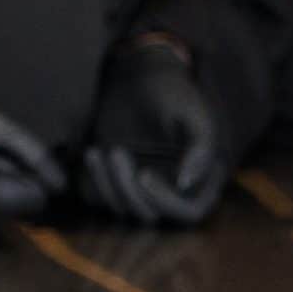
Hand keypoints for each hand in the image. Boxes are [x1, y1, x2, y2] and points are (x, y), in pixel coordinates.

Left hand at [80, 41, 225, 224]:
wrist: (140, 77)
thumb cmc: (173, 95)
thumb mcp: (195, 116)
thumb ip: (201, 150)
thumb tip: (185, 185)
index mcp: (199, 180)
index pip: (189, 213)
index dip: (166, 203)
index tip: (144, 175)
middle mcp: (170, 189)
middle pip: (149, 215)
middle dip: (128, 190)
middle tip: (117, 152)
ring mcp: (139, 186)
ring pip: (120, 208)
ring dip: (106, 184)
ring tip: (101, 150)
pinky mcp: (112, 178)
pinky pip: (97, 197)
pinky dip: (91, 182)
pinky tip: (92, 153)